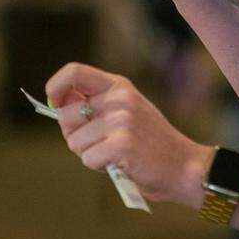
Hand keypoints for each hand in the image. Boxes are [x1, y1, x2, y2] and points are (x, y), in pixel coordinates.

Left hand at [46, 62, 212, 208]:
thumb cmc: (150, 143)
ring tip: (115, 154)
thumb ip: (96, 105)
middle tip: (98, 143)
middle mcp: (119, 97)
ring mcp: (121, 119)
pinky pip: (88, 158)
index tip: (54, 103)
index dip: (56, 87)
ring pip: (74, 141)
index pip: (74, 71)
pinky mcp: (121, 143)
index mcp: (118, 85)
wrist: (184, 166)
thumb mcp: (126, 111)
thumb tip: (57, 104)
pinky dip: (99, 166)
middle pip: (65, 114)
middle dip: (73, 134)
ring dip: (89, 154)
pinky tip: (120, 164)